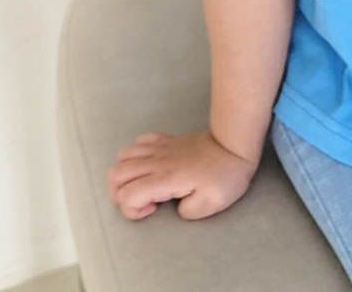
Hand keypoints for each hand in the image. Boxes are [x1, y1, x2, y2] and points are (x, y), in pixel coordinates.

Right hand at [106, 128, 259, 220]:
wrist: (235, 145)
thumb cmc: (225, 176)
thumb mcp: (210, 205)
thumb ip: (186, 212)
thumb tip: (175, 205)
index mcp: (165, 179)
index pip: (126, 196)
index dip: (132, 209)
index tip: (154, 209)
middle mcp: (156, 162)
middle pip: (115, 175)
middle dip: (120, 193)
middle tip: (143, 199)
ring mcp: (160, 148)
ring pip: (123, 156)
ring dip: (125, 174)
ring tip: (144, 182)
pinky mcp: (167, 140)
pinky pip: (139, 142)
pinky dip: (136, 155)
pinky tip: (151, 164)